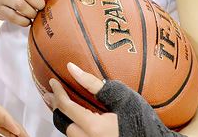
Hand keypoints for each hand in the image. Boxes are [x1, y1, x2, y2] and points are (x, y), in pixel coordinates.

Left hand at [43, 63, 178, 136]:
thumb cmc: (144, 120)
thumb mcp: (122, 97)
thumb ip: (94, 84)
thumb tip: (71, 68)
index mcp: (93, 127)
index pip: (66, 108)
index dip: (57, 93)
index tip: (53, 81)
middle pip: (63, 124)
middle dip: (57, 108)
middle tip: (52, 94)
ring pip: (71, 133)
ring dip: (65, 118)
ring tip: (62, 104)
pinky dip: (75, 126)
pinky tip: (78, 117)